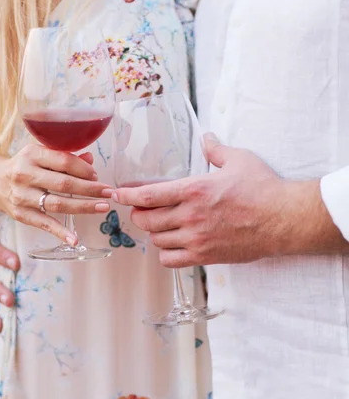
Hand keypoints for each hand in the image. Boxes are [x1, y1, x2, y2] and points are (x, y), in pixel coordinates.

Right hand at [0, 145, 111, 244]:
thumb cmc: (24, 166)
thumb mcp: (40, 155)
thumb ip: (64, 157)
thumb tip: (90, 160)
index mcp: (31, 154)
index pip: (63, 161)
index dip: (84, 169)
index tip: (98, 175)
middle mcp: (25, 174)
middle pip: (64, 183)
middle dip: (90, 189)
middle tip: (108, 193)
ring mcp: (22, 196)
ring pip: (58, 204)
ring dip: (83, 207)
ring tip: (102, 208)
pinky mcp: (21, 214)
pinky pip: (44, 224)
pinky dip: (60, 232)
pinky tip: (75, 239)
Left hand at [114, 136, 334, 267]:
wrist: (282, 220)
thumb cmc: (263, 188)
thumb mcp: (239, 160)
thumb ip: (216, 149)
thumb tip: (207, 138)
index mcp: (194, 190)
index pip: (148, 195)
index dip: (126, 195)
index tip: (116, 194)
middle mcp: (190, 216)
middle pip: (146, 220)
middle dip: (138, 214)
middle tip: (141, 210)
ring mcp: (196, 238)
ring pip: (156, 240)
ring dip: (153, 232)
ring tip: (159, 225)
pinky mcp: (205, 256)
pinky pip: (171, 260)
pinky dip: (165, 253)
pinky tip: (171, 244)